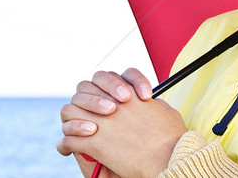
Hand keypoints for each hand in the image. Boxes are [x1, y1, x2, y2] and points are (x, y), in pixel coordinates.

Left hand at [58, 69, 184, 177]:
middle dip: (83, 99)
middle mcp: (112, 104)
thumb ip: (155, 105)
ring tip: (76, 130)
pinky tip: (68, 150)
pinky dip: (66, 145)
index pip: (107, 77)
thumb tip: (151, 105)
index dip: (104, 86)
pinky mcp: (94, 142)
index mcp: (130, 94)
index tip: (109, 100)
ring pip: (71, 111)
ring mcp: (101, 122)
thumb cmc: (172, 139)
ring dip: (71, 120)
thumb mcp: (167, 112)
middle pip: (84, 89)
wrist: (167, 160)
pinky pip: (68, 140)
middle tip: (88, 113)